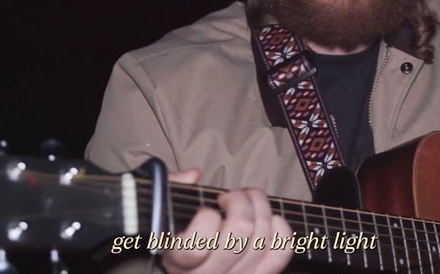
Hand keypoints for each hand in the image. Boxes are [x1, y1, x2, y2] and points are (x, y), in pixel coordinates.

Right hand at [161, 169, 293, 273]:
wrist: (190, 266)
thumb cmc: (172, 232)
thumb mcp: (158, 208)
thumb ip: (166, 187)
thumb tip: (194, 176)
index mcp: (178, 262)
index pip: (198, 245)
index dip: (206, 217)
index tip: (204, 210)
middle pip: (240, 230)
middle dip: (239, 200)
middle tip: (228, 197)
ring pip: (262, 236)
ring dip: (259, 206)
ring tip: (246, 200)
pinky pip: (281, 252)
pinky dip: (280, 228)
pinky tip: (268, 218)